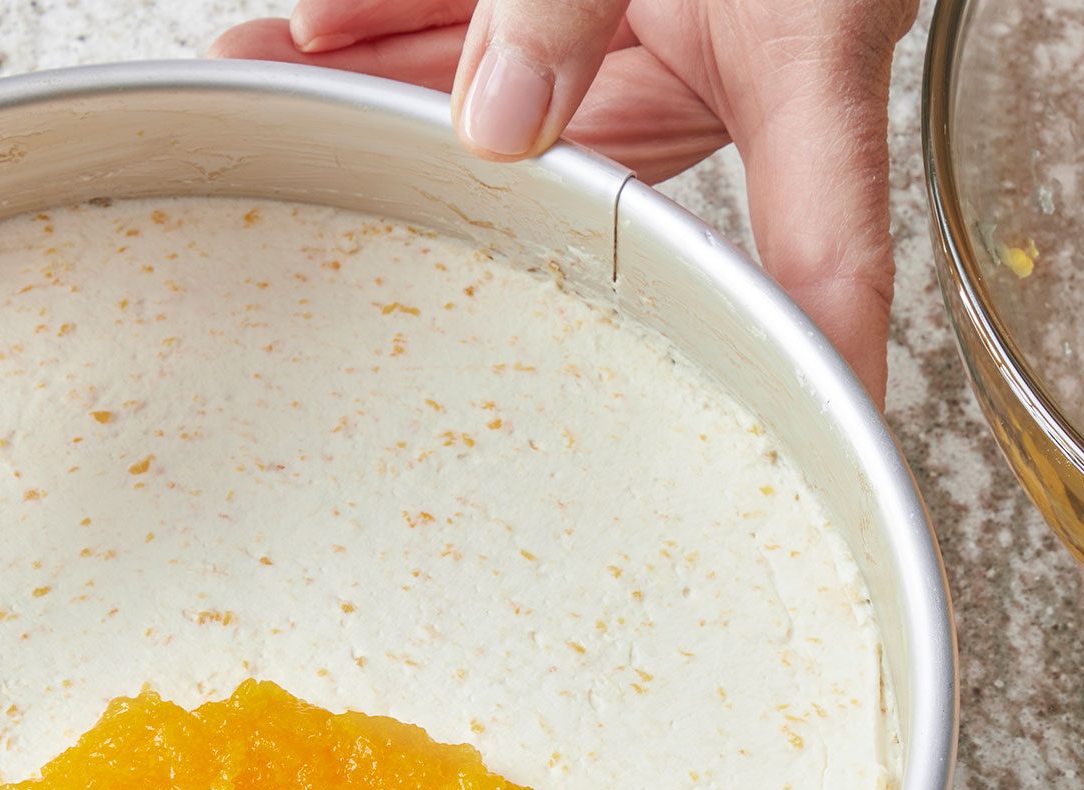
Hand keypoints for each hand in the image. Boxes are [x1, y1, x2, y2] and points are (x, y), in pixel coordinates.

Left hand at [211, 0, 916, 400]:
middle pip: (581, 161)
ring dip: (378, 84)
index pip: (827, 249)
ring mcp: (660, 21)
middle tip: (302, 184)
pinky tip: (304, 27)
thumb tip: (497, 125)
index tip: (808, 451)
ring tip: (256, 92)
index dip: (815, 361)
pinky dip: (393, 16)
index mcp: (805, 49)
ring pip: (507, 85)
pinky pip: (487, 13)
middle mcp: (730, 50)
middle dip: (428, 163)